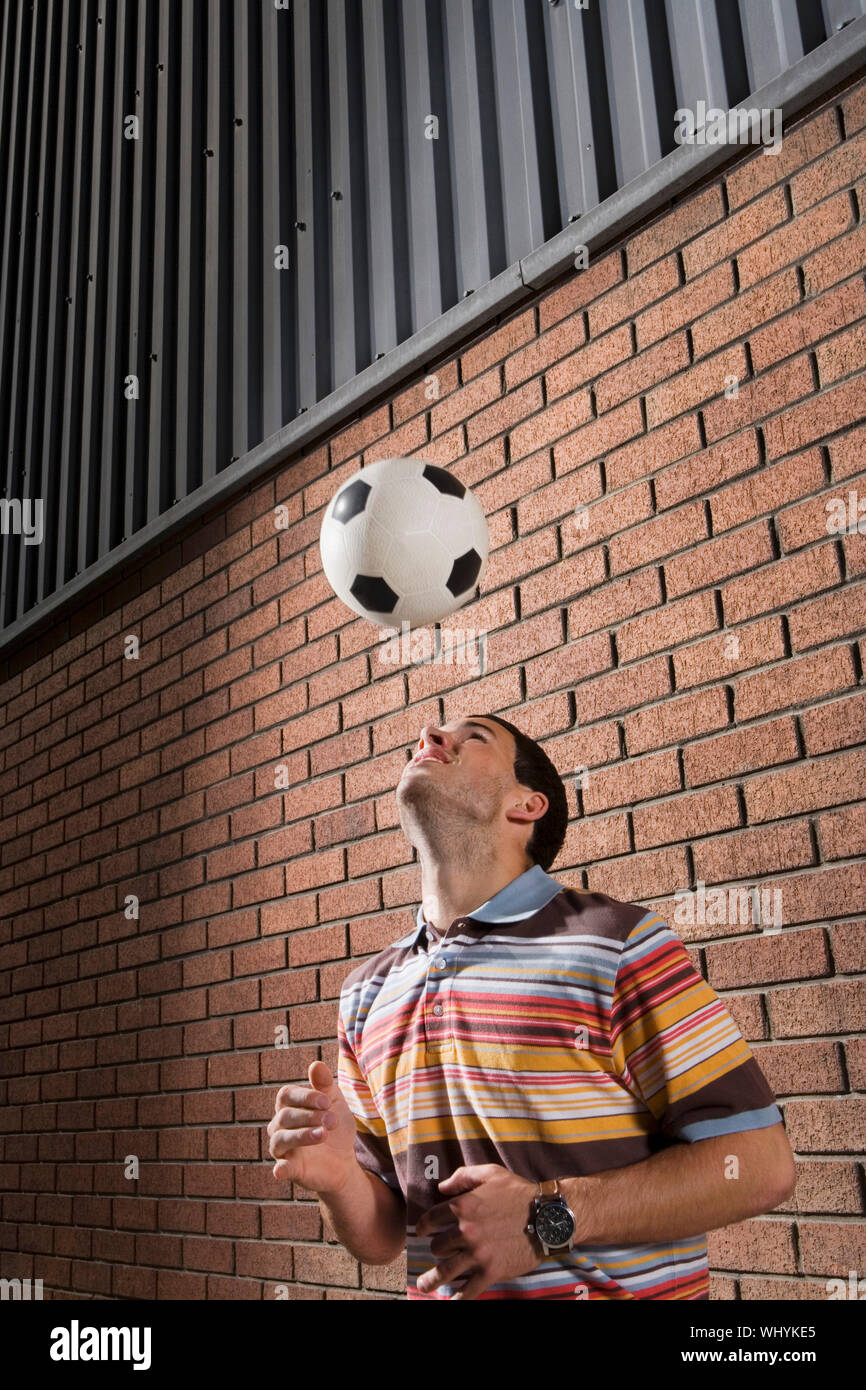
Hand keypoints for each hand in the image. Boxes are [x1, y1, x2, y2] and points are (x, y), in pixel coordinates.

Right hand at [266, 1059, 357, 1196]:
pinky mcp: (289, 1169)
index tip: (326, 1101)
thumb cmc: (334, 1126)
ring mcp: (282, 1149)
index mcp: (288, 1106)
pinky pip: (280, 1168)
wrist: (344, 1159)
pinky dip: (280, 1168)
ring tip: (323, 1134)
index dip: (305, 1096)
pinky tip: (282, 1170)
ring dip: (302, 1135)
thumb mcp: (334, 1103)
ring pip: (281, 1139)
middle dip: (310, 1116)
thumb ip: (324, 1085)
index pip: (286, 1095)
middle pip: (285, 1116)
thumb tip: (316, 1064)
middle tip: (332, 1121)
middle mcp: (279, 1126)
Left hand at [414, 1163, 542, 1299]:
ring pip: (445, 1271)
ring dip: (431, 1280)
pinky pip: (467, 1291)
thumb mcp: (491, 1173)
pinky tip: (450, 1302)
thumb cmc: (519, 1192)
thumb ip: (463, 1176)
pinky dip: (456, 1299)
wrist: (547, 1217)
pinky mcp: (490, 1272)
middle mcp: (465, 1231)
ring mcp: (477, 1254)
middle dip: (437, 1249)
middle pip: (437, 1246)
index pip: (431, 1219)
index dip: (423, 1226)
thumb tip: (442, 1187)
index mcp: (463, 1206)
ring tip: (424, 1285)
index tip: (422, 1232)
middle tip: (440, 1252)